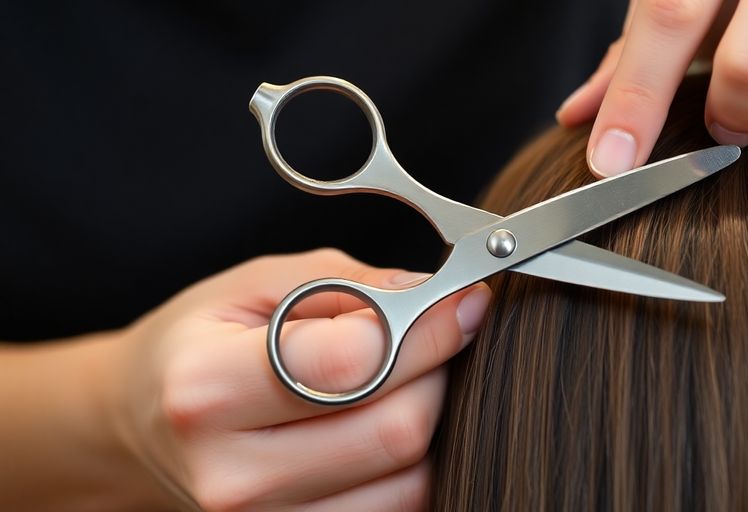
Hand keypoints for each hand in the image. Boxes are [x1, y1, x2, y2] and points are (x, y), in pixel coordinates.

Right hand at [109, 249, 489, 509]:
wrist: (142, 424)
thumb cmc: (200, 346)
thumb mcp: (255, 285)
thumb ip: (348, 284)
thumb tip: (435, 296)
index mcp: (207, 388)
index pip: (355, 363)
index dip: (428, 326)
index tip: (463, 298)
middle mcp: (233, 473)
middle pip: (397, 431)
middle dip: (437, 372)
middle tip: (436, 336)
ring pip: (412, 481)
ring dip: (431, 420)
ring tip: (403, 382)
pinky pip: (399, 509)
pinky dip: (412, 465)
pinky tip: (386, 422)